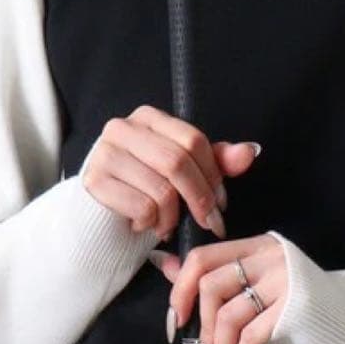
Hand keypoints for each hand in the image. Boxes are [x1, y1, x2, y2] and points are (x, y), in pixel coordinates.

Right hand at [80, 102, 261, 237]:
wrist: (101, 214)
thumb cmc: (146, 189)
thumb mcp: (183, 172)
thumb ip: (216, 160)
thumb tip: (250, 151)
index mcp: (149, 118)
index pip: (193, 140)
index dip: (214, 175)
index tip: (220, 203)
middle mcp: (123, 128)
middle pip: (178, 163)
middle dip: (200, 199)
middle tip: (208, 222)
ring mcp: (105, 153)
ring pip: (161, 189)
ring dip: (173, 217)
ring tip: (168, 225)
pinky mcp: (94, 182)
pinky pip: (142, 207)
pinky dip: (151, 223)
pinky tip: (144, 224)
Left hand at [160, 234, 286, 343]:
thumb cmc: (294, 310)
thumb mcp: (252, 288)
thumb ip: (212, 276)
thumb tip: (165, 264)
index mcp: (254, 247)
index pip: (202, 257)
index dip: (180, 290)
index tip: (176, 321)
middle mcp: (268, 257)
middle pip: (210, 285)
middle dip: (202, 327)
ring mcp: (283, 280)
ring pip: (229, 314)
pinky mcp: (295, 308)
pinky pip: (253, 336)